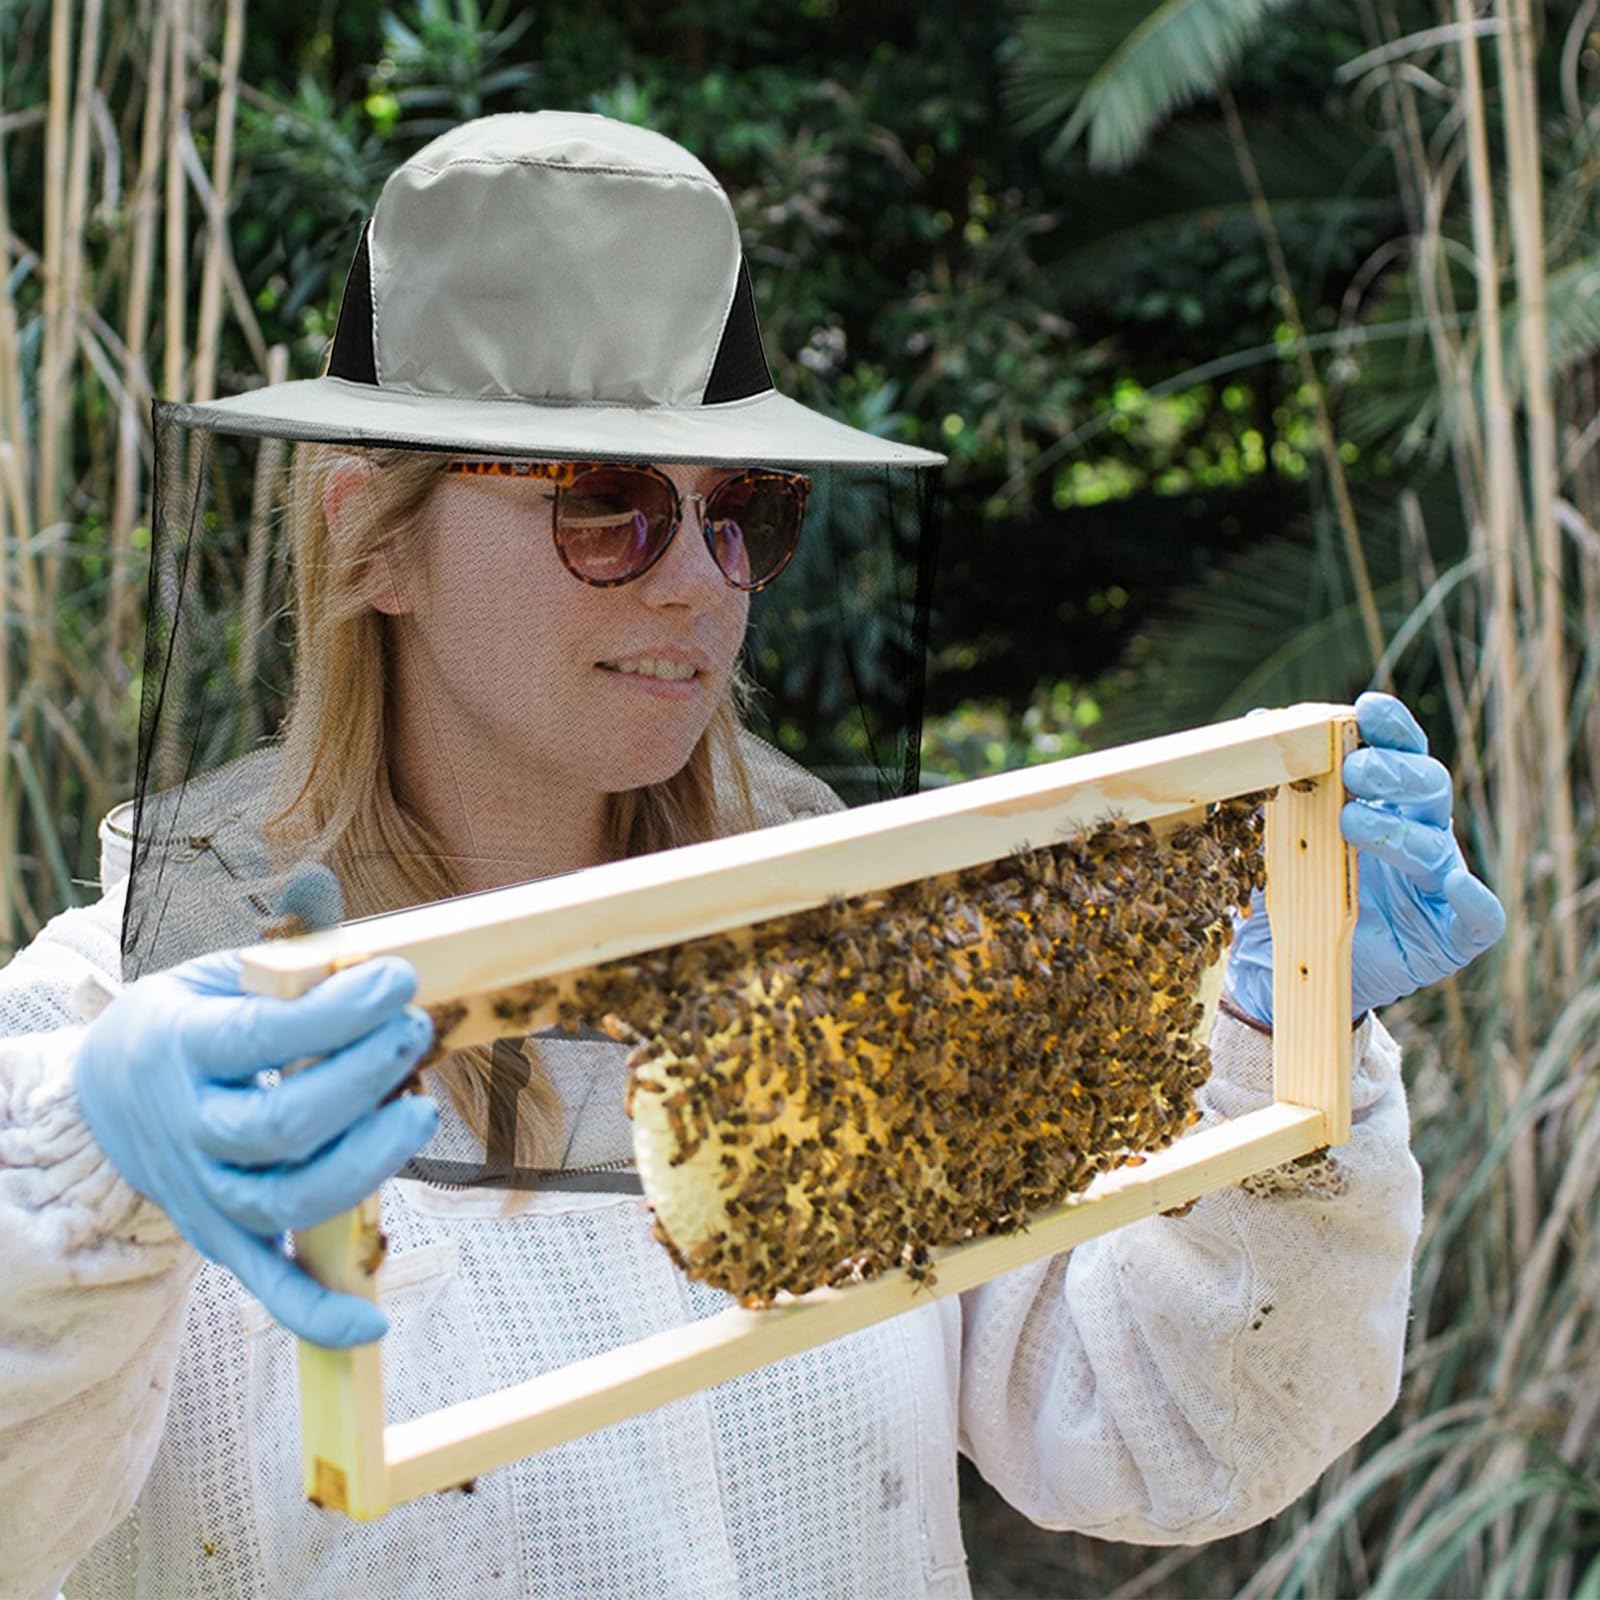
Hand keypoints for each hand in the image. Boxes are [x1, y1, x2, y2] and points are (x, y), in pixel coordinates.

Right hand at [75, 951, 437, 1346]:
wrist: (104, 1095)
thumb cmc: (190, 1023)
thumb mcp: (218, 979)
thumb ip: (290, 979)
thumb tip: (379, 970)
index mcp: (181, 1048)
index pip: (264, 1037)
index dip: (339, 1013)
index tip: (399, 980)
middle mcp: (188, 1128)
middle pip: (280, 1126)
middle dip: (361, 1079)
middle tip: (415, 1031)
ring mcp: (203, 1192)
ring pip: (285, 1202)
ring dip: (366, 1164)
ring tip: (418, 1112)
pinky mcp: (222, 1238)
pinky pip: (269, 1287)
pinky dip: (317, 1313)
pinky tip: (374, 1320)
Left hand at [1225, 692, 1504, 1024]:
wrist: (1285, 964)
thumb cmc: (1288, 887)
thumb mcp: (1269, 835)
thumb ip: (1272, 786)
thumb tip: (1257, 720)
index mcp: (1384, 801)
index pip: (1398, 751)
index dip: (1391, 727)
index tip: (1368, 707)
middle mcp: (1419, 833)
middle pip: (1428, 787)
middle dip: (1392, 772)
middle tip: (1354, 769)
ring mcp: (1436, 883)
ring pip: (1437, 846)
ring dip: (1400, 831)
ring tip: (1352, 823)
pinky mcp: (1448, 934)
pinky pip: (1479, 917)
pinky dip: (1474, 901)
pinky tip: (1456, 887)